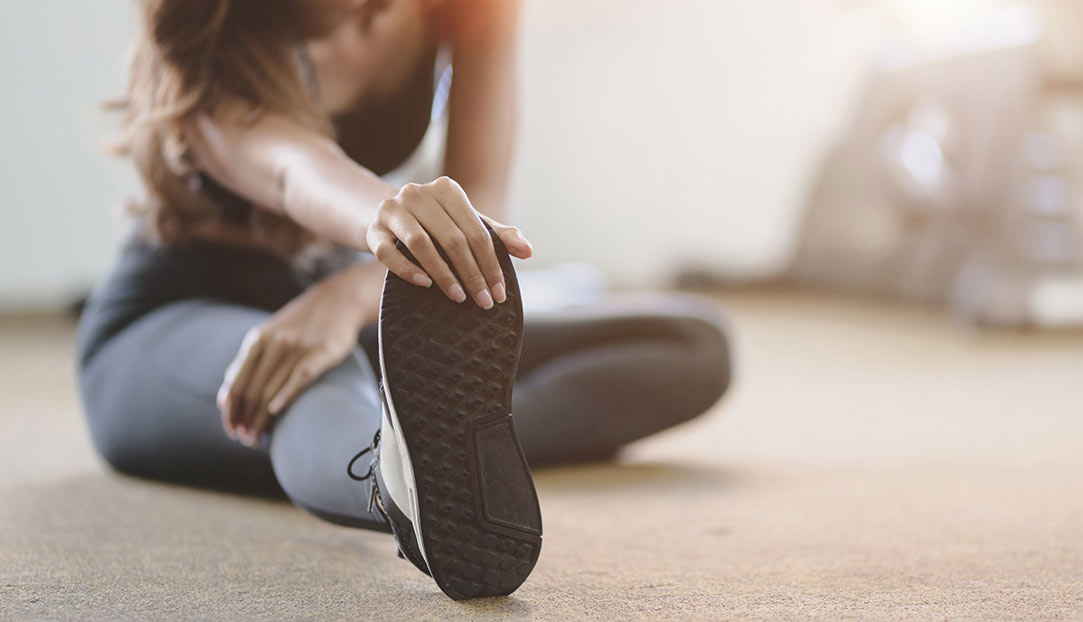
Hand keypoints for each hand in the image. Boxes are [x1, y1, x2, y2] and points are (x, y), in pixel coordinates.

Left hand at [215, 263, 383, 445]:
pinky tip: (276, 411)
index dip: (231, 410)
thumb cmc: (302, 323)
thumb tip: (224, 397)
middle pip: (252, 390)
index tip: (231, 429)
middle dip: (245, 419)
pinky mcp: (322, 352)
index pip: (237, 382)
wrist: (339, 299)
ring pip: (272, 388)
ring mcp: (298, 348)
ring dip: (261, 418)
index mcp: (258, 340)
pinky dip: (286, 394)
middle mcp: (275, 343)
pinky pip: (300, 376)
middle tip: (245, 439)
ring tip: (257, 437)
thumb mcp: (269, 334)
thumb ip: (247, 363)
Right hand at [365, 176, 532, 308]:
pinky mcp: (373, 229)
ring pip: (421, 244)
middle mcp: (418, 193)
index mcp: (447, 189)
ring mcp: (392, 210)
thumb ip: (498, 234)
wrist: (387, 215)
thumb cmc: (435, 222)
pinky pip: (388, 253)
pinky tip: (425, 285)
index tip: (499, 292)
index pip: (476, 231)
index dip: (491, 263)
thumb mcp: (466, 223)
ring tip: (459, 297)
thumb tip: (528, 250)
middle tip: (483, 301)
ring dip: (443, 274)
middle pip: (452, 239)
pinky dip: (408, 270)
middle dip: (472, 274)